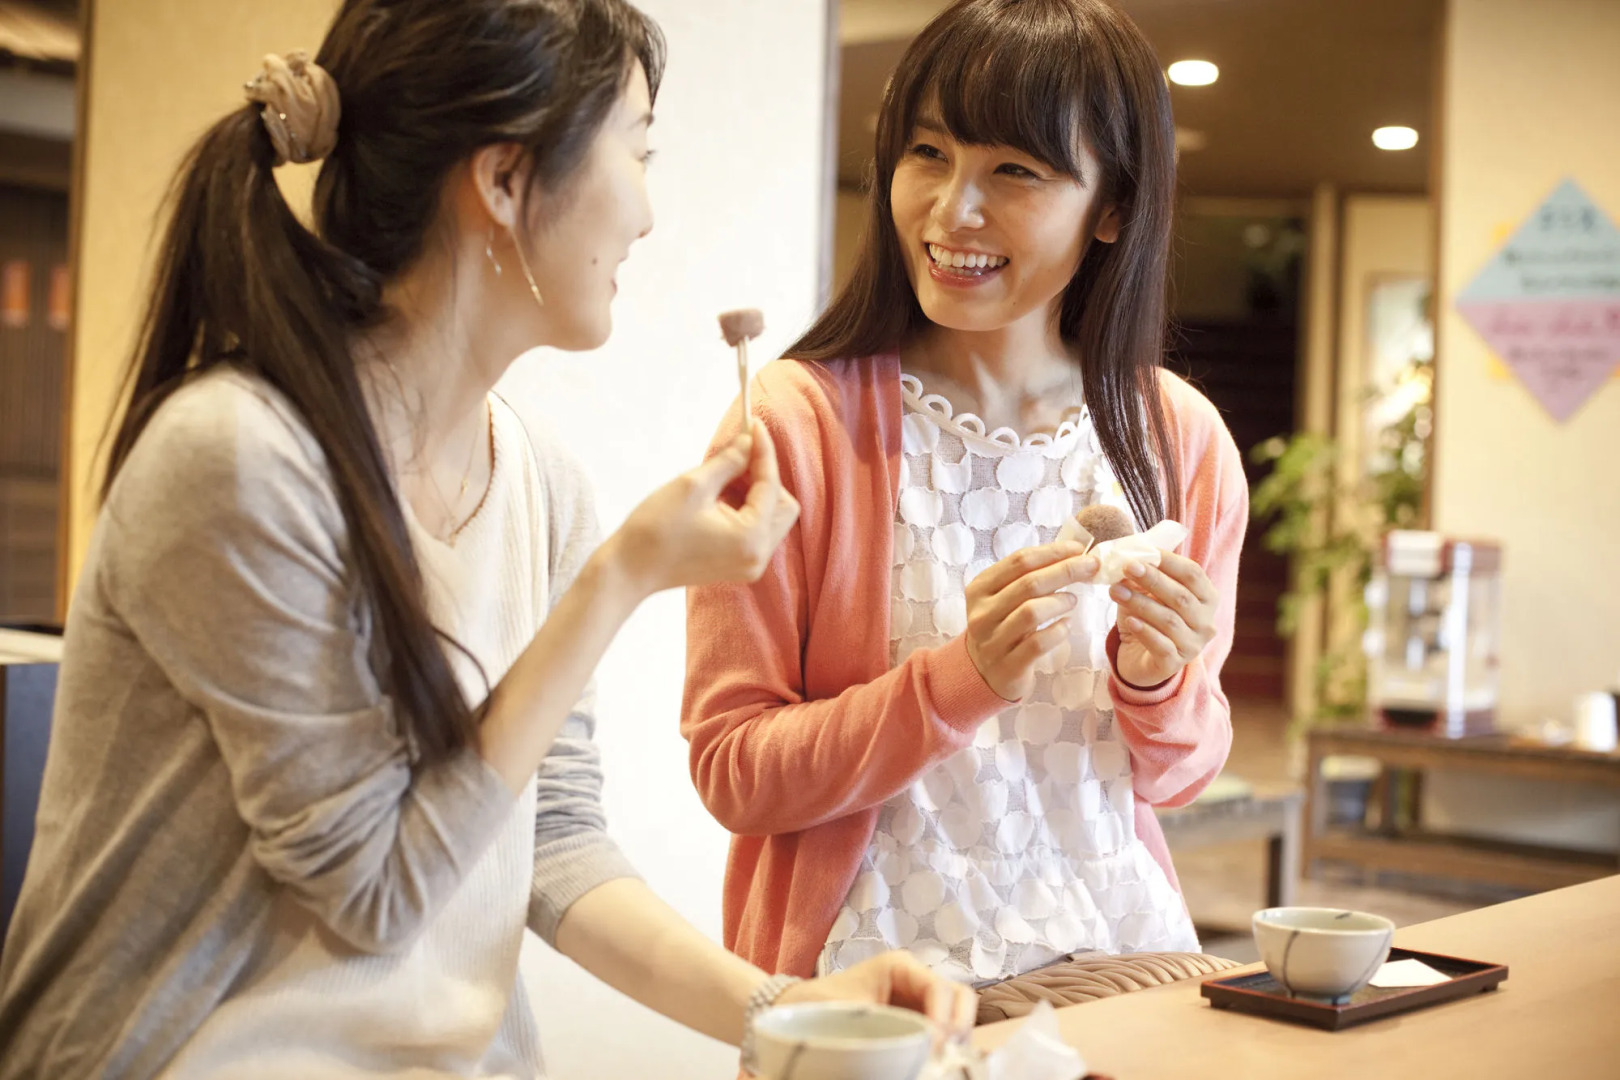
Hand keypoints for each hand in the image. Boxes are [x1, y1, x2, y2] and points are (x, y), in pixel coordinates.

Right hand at [604, 420, 799, 597]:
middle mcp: (758, 556)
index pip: (771, 485)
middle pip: (784, 505)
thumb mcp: (694, 485)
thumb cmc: (656, 529)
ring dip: (755, 491)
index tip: (753, 424)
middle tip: (738, 454)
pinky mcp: (739, 565)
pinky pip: (757, 530)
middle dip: (765, 476)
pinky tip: (720, 495)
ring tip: (723, 475)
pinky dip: (746, 508)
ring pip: (772, 517)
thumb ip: (730, 461)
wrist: (630, 569)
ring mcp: (750, 565)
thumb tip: (749, 441)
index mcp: (751, 538)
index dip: (763, 451)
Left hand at [776, 952, 977, 1046]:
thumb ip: (880, 1028)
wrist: (798, 1011)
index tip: (934, 1046)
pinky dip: (945, 1048)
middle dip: (958, 1026)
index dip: (943, 1018)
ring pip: (957, 1016)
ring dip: (955, 1039)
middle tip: (944, 1055)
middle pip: (960, 998)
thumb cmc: (817, 1004)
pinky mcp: (917, 1022)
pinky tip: (932, 1061)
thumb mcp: (846, 1013)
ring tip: (940, 1060)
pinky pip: (944, 1033)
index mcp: (900, 967)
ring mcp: (919, 1002)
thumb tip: (913, 1046)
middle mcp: (916, 981)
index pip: (939, 989)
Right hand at [964, 541, 1099, 700]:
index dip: (1052, 552)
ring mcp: (993, 641)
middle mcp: (982, 613)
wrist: (983, 674)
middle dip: (1066, 570)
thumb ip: (1027, 577)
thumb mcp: (1003, 598)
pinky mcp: (1008, 666)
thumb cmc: (1001, 626)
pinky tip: (1066, 625)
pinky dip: (1058, 631)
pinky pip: (1038, 643)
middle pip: (1029, 583)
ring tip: (1073, 600)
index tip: (1079, 549)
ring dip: (1060, 601)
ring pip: (1031, 612)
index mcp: (980, 588)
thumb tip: (1071, 553)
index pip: (1019, 561)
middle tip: (1091, 566)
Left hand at [1109, 551, 1217, 688]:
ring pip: (1169, 621)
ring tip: (1116, 590)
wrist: (1140, 658)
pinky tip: (1129, 621)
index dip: (1170, 561)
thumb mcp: (1148, 593)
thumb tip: (1130, 554)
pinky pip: (1161, 646)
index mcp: (1206, 599)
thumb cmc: (1148, 618)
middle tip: (1127, 566)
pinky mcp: (1174, 665)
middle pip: (1181, 597)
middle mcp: (1205, 623)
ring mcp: (1192, 646)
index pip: (1194, 575)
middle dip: (1153, 579)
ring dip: (1141, 603)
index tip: (1145, 551)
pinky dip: (1145, 631)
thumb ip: (1145, 574)